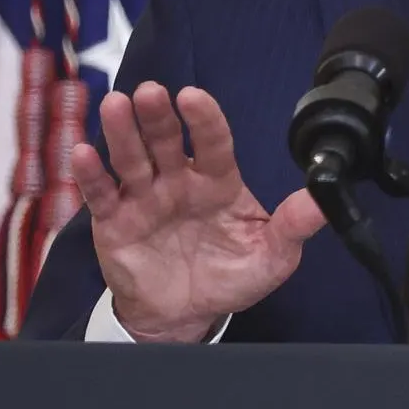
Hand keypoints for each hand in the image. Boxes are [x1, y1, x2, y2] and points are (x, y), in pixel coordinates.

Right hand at [70, 81, 327, 342]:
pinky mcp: (114, 221)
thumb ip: (294, 225)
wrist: (185, 316)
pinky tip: (83, 154)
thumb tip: (325, 199)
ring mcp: (144, 198)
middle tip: (151, 92)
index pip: (213, 142)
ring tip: (115, 105)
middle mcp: (178, 181)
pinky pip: (101, 194)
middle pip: (166, 140)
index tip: (194, 97)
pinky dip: (90, 174)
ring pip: (131, 158)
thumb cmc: (229, 277)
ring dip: (122, 132)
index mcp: (217, 181)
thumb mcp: (271, 256)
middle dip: (158, 115)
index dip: (204, 119)